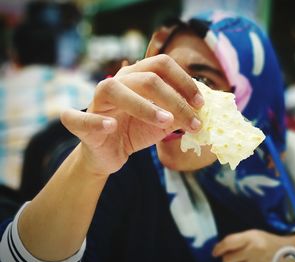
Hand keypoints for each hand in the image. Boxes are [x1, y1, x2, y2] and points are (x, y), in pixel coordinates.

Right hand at [60, 54, 203, 175]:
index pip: (162, 65)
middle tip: (194, 122)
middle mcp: (117, 82)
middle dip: (175, 100)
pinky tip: (112, 126)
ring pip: (115, 90)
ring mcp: (97, 100)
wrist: (109, 153)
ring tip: (166, 122)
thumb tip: (203, 110)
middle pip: (147, 78)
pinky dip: (96, 121)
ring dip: (144, 106)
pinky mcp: (81, 122)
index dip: (184, 81)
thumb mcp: (163, 122)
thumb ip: (179, 113)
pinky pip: (81, 118)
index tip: (201, 104)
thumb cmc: (136, 131)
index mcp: (137, 77)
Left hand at [212, 229, 294, 261]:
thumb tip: (219, 249)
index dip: (218, 248)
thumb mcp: (254, 235)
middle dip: (227, 261)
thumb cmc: (267, 242)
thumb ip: (237, 240)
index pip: (229, 242)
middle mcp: (253, 251)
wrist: (288, 253)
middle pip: (228, 260)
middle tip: (230, 260)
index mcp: (251, 238)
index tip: (214, 252)